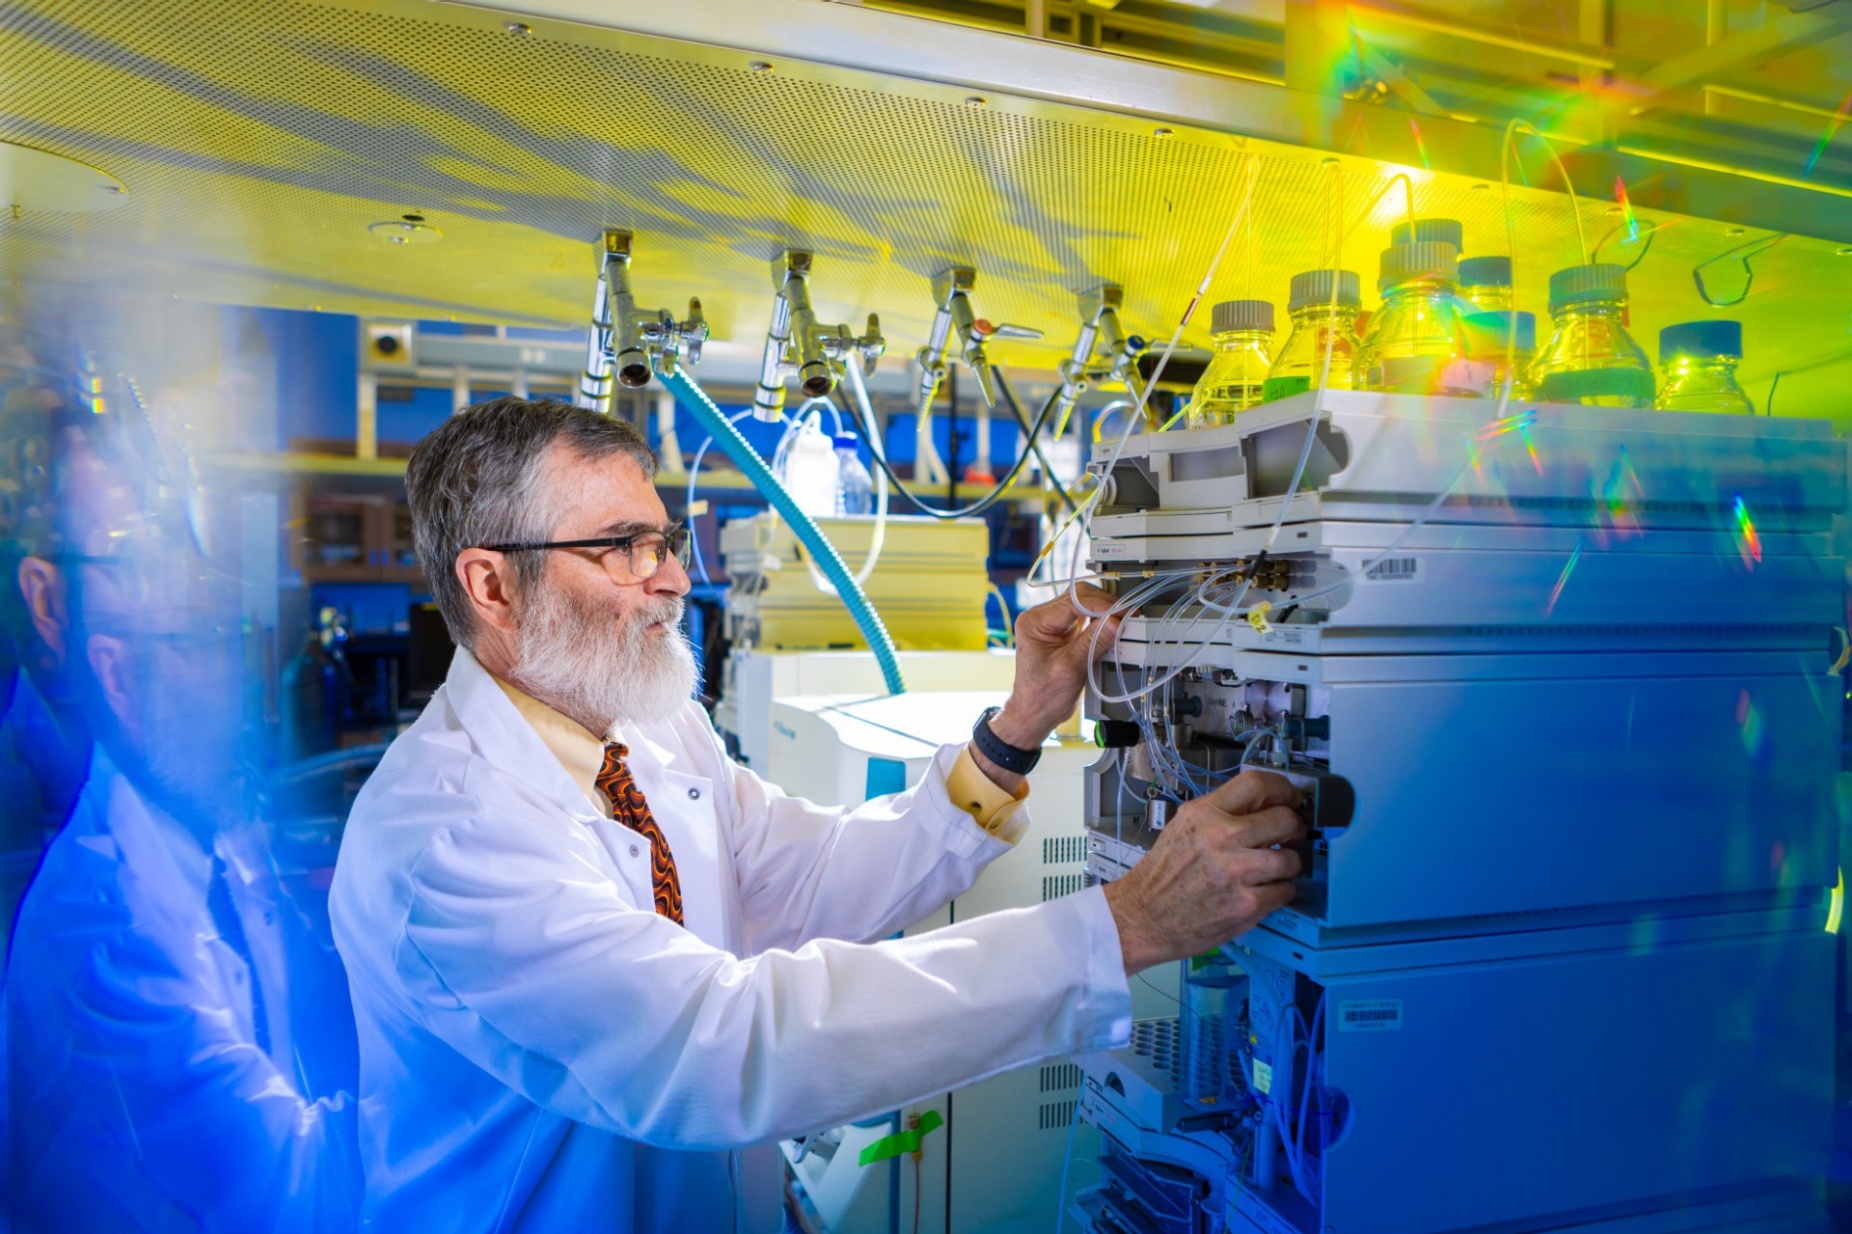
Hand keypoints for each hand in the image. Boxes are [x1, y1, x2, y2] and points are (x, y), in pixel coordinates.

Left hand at [987, 583, 1123, 751]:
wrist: (1035, 713)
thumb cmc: (1041, 696)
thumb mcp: (1070, 669)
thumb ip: (1093, 642)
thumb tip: (1115, 621)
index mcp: (1035, 621)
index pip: (1074, 601)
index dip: (1101, 605)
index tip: (1123, 613)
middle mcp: (1042, 618)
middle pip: (1080, 597)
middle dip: (1105, 605)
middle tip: (1128, 616)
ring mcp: (1053, 624)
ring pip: (1084, 604)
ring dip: (1105, 611)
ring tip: (1123, 621)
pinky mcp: (1064, 632)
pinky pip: (1086, 618)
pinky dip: (1101, 621)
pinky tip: (1112, 629)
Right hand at [1102, 771, 1306, 974]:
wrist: (1143, 917)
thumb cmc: (1163, 876)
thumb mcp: (1183, 828)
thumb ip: (1220, 814)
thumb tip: (1263, 806)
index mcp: (1204, 814)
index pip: (1257, 784)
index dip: (1283, 789)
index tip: (1291, 799)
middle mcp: (1221, 838)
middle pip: (1284, 820)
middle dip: (1294, 829)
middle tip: (1289, 837)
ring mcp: (1237, 872)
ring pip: (1292, 859)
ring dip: (1287, 866)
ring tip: (1272, 871)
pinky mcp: (1246, 904)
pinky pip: (1286, 891)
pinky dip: (1279, 893)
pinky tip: (1261, 893)